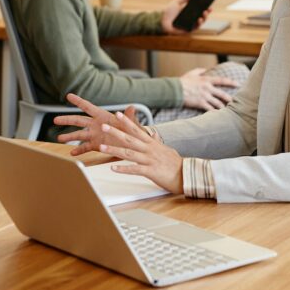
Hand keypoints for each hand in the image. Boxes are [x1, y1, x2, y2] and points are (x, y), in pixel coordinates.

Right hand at [54, 94, 144, 153]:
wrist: (133, 145)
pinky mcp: (96, 145)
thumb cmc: (132, 131)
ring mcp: (95, 135)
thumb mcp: (130, 124)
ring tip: (59, 138)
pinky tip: (72, 153)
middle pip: (78, 120)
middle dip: (67, 120)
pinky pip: (85, 147)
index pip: (88, 107)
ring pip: (79, 135)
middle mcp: (96, 125)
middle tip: (55, 120)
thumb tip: (132, 108)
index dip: (78, 101)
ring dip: (69, 136)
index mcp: (103, 116)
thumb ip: (128, 117)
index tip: (68, 95)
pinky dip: (79, 150)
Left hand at [57, 99, 182, 193]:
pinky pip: (134, 169)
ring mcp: (149, 160)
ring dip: (114, 150)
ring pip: (129, 153)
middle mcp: (149, 149)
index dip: (127, 122)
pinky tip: (113, 167)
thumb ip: (158, 142)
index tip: (117, 114)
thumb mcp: (167, 150)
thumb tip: (154, 135)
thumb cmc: (176, 164)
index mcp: (152, 144)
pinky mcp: (150, 171)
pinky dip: (123, 169)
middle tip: (104, 125)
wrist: (187, 175)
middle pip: (130, 138)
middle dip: (116, 132)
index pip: (137, 130)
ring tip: (101, 147)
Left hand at [160, 0, 211, 33]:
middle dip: (207, 12)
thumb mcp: (177, 2)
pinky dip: (199, 23)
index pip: (200, 10)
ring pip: (201, 22)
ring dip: (205, 18)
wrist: (161, 20)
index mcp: (189, 12)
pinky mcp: (187, 30)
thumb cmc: (168, 12)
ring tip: (204, 13)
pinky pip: (195, 27)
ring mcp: (190, 25)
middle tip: (209, 8)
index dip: (206, 7)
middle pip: (202, 16)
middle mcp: (191, 19)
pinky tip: (200, 19)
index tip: (210, 4)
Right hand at [180, 68, 238, 109]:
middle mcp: (208, 88)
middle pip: (222, 94)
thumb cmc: (182, 81)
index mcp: (206, 80)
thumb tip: (205, 69)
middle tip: (234, 102)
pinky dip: (215, 113)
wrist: (175, 90)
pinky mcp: (201, 104)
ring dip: (223, 107)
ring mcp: (205, 96)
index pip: (222, 80)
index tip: (238, 84)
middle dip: (229, 99)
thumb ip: (199, 71)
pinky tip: (218, 116)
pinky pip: (210, 110)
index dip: (231, 82)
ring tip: (227, 111)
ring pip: (218, 104)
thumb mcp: (191, 73)